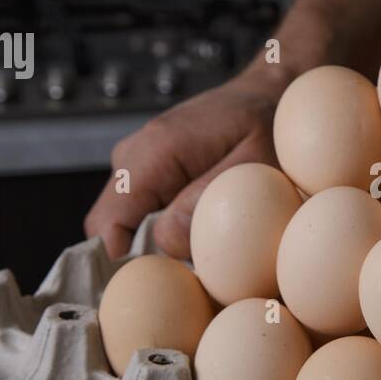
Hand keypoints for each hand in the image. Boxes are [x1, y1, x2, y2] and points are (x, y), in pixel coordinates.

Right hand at [84, 66, 288, 258]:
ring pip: (126, 222)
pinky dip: (165, 228)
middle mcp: (133, 156)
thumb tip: (168, 239)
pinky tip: (201, 231)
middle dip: (141, 258)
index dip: (123, 263)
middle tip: (190, 276)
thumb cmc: (272, 123)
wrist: (272, 92)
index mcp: (153, 153)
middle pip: (111, 228)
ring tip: (202, 250)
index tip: (159, 287)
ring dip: (156, 243)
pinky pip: (142, 210)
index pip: (107, 224)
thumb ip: (211, 198)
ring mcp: (138, 161)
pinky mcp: (150, 170)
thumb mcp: (257, 162)